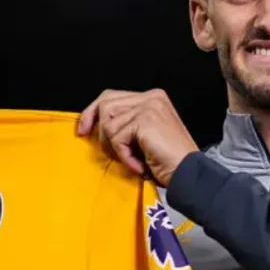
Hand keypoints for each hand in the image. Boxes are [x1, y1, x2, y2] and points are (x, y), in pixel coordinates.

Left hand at [76, 89, 198, 186]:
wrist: (188, 174)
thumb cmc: (167, 160)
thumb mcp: (143, 136)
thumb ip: (125, 123)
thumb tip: (93, 124)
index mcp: (152, 98)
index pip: (111, 96)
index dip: (92, 113)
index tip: (82, 131)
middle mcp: (151, 98)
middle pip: (105, 105)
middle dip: (100, 132)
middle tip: (111, 152)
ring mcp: (149, 107)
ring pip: (108, 124)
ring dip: (116, 148)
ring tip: (133, 159)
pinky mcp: (146, 120)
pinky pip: (117, 138)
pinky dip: (124, 156)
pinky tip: (139, 164)